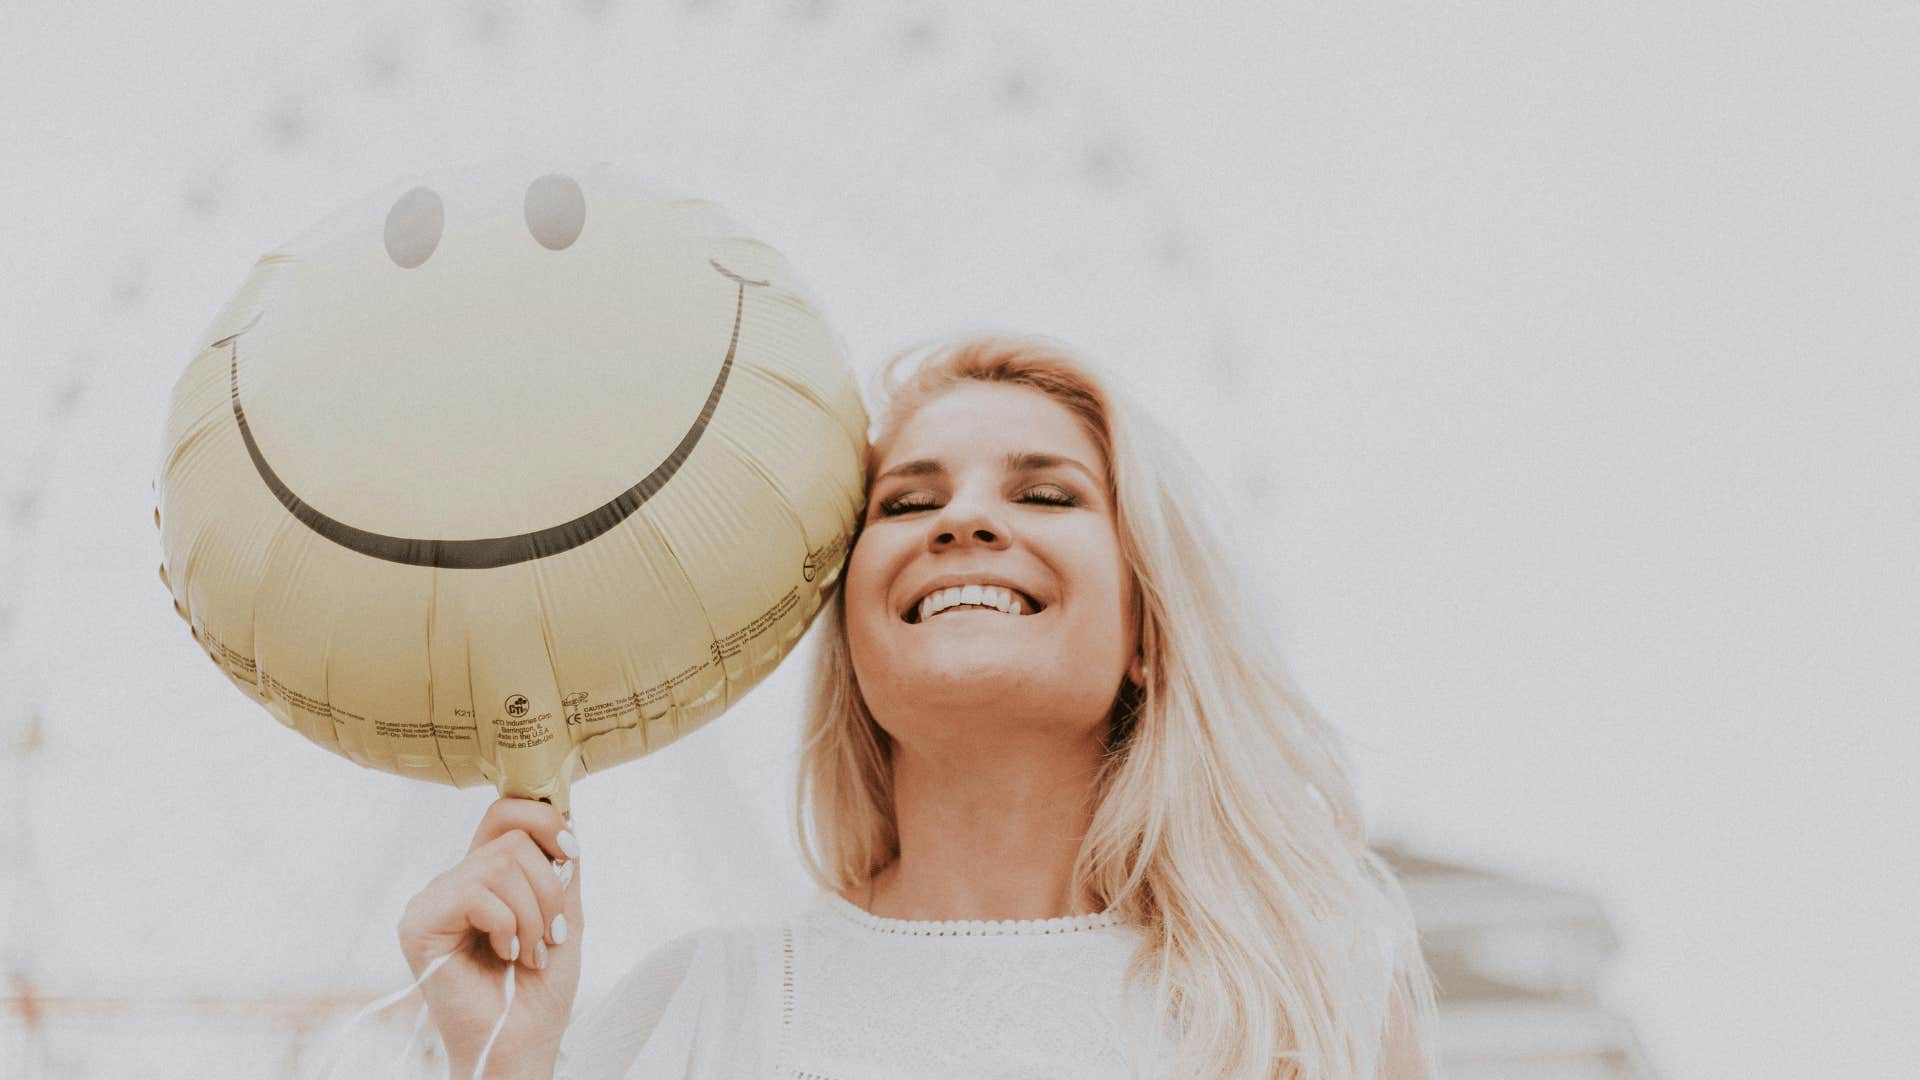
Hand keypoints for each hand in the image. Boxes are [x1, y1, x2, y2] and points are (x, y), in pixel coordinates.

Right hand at [397, 797, 582, 1075]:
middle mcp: (454, 881)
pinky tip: (505, 955)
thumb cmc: (540, 989)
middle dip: (549, 887)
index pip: (505, 813)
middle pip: (511, 837)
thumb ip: (561, 865)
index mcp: (485, 876)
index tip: (571, 854)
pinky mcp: (419, 923)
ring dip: (533, 915)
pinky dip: (507, 926)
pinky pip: (476, 893)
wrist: (523, 1042)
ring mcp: (433, 900)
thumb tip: (565, 810)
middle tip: (550, 935)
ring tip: (530, 953)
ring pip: (500, 863)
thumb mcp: (564, 913)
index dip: (545, 819)